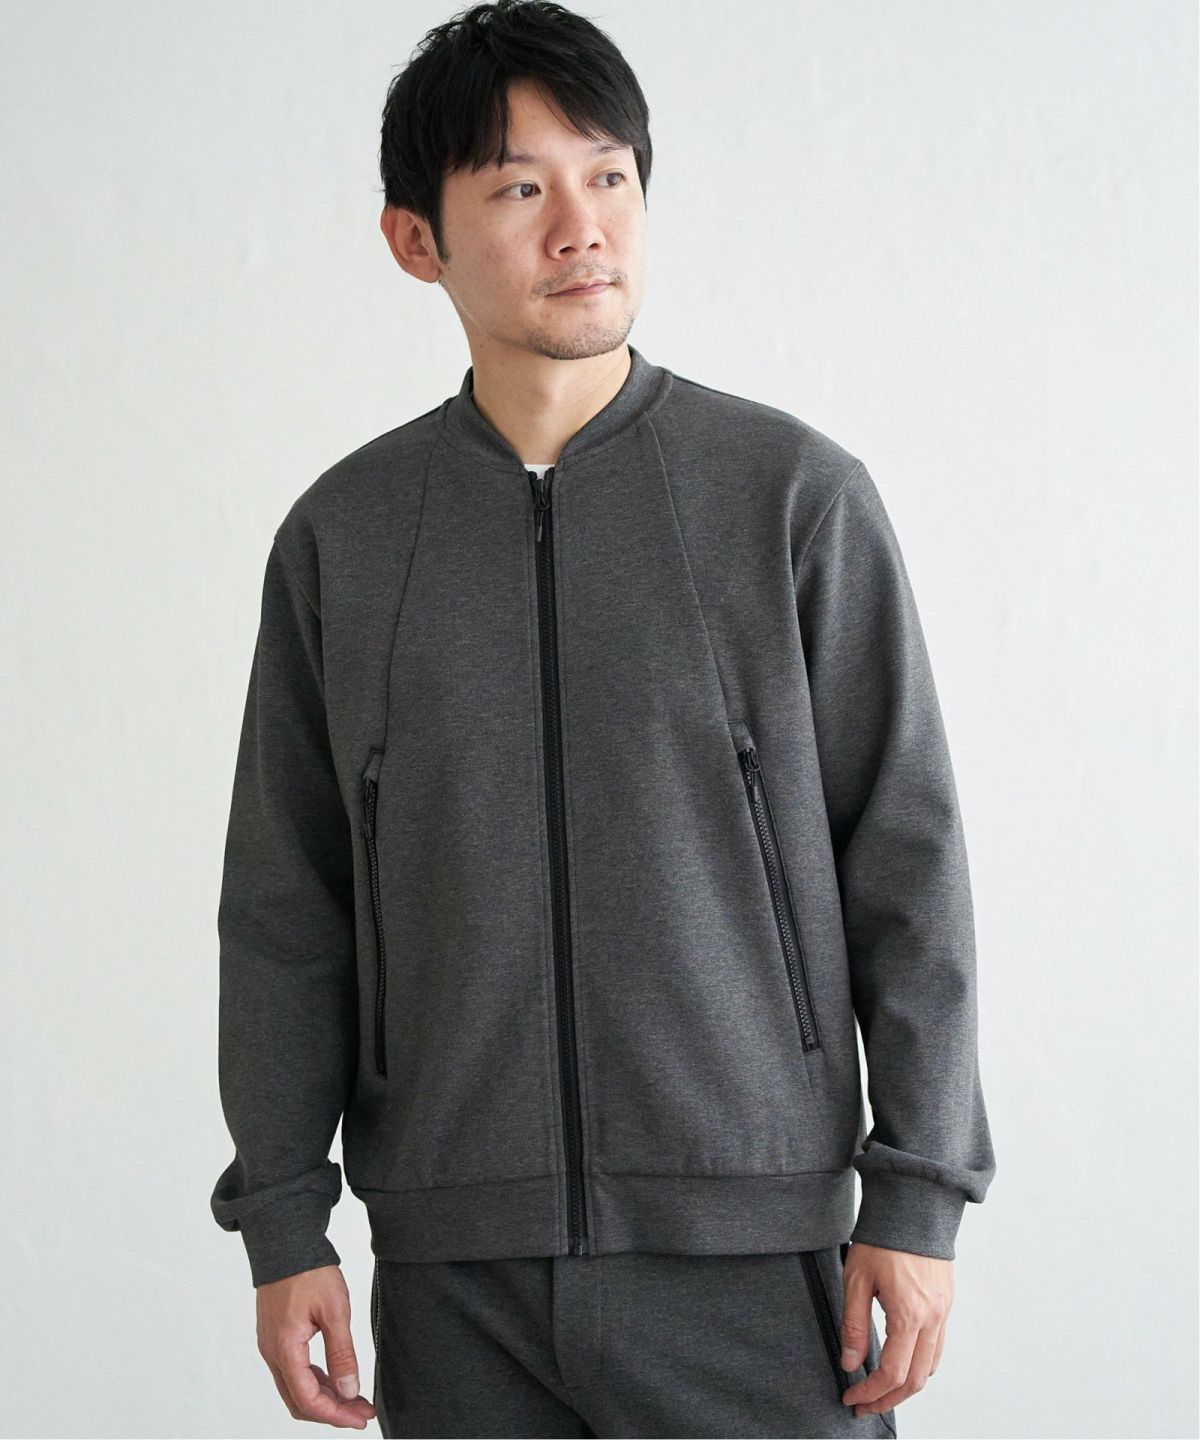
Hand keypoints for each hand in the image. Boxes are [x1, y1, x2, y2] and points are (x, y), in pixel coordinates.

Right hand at [255, 1263, 377, 1428]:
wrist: (286, 1243)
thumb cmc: (309, 1271)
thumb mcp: (335, 1310)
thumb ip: (342, 1353)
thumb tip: (349, 1391)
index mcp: (285, 1349)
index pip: (308, 1400)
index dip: (335, 1415)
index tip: (360, 1418)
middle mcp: (272, 1353)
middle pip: (299, 1401)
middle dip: (331, 1412)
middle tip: (362, 1413)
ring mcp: (271, 1346)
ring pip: (296, 1387)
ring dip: (324, 1397)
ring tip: (355, 1398)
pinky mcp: (276, 1337)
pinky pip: (293, 1371)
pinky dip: (315, 1381)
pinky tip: (336, 1379)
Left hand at [838, 1241, 952, 1418]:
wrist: (914, 1205)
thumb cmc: (883, 1237)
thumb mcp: (856, 1278)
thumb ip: (853, 1324)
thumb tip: (850, 1363)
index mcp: (909, 1315)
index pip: (891, 1373)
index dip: (869, 1392)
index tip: (852, 1397)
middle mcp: (933, 1319)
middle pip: (915, 1381)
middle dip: (888, 1399)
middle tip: (864, 1404)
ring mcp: (944, 1313)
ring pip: (930, 1368)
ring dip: (906, 1387)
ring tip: (880, 1390)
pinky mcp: (946, 1304)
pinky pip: (938, 1348)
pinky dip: (920, 1366)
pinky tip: (901, 1363)